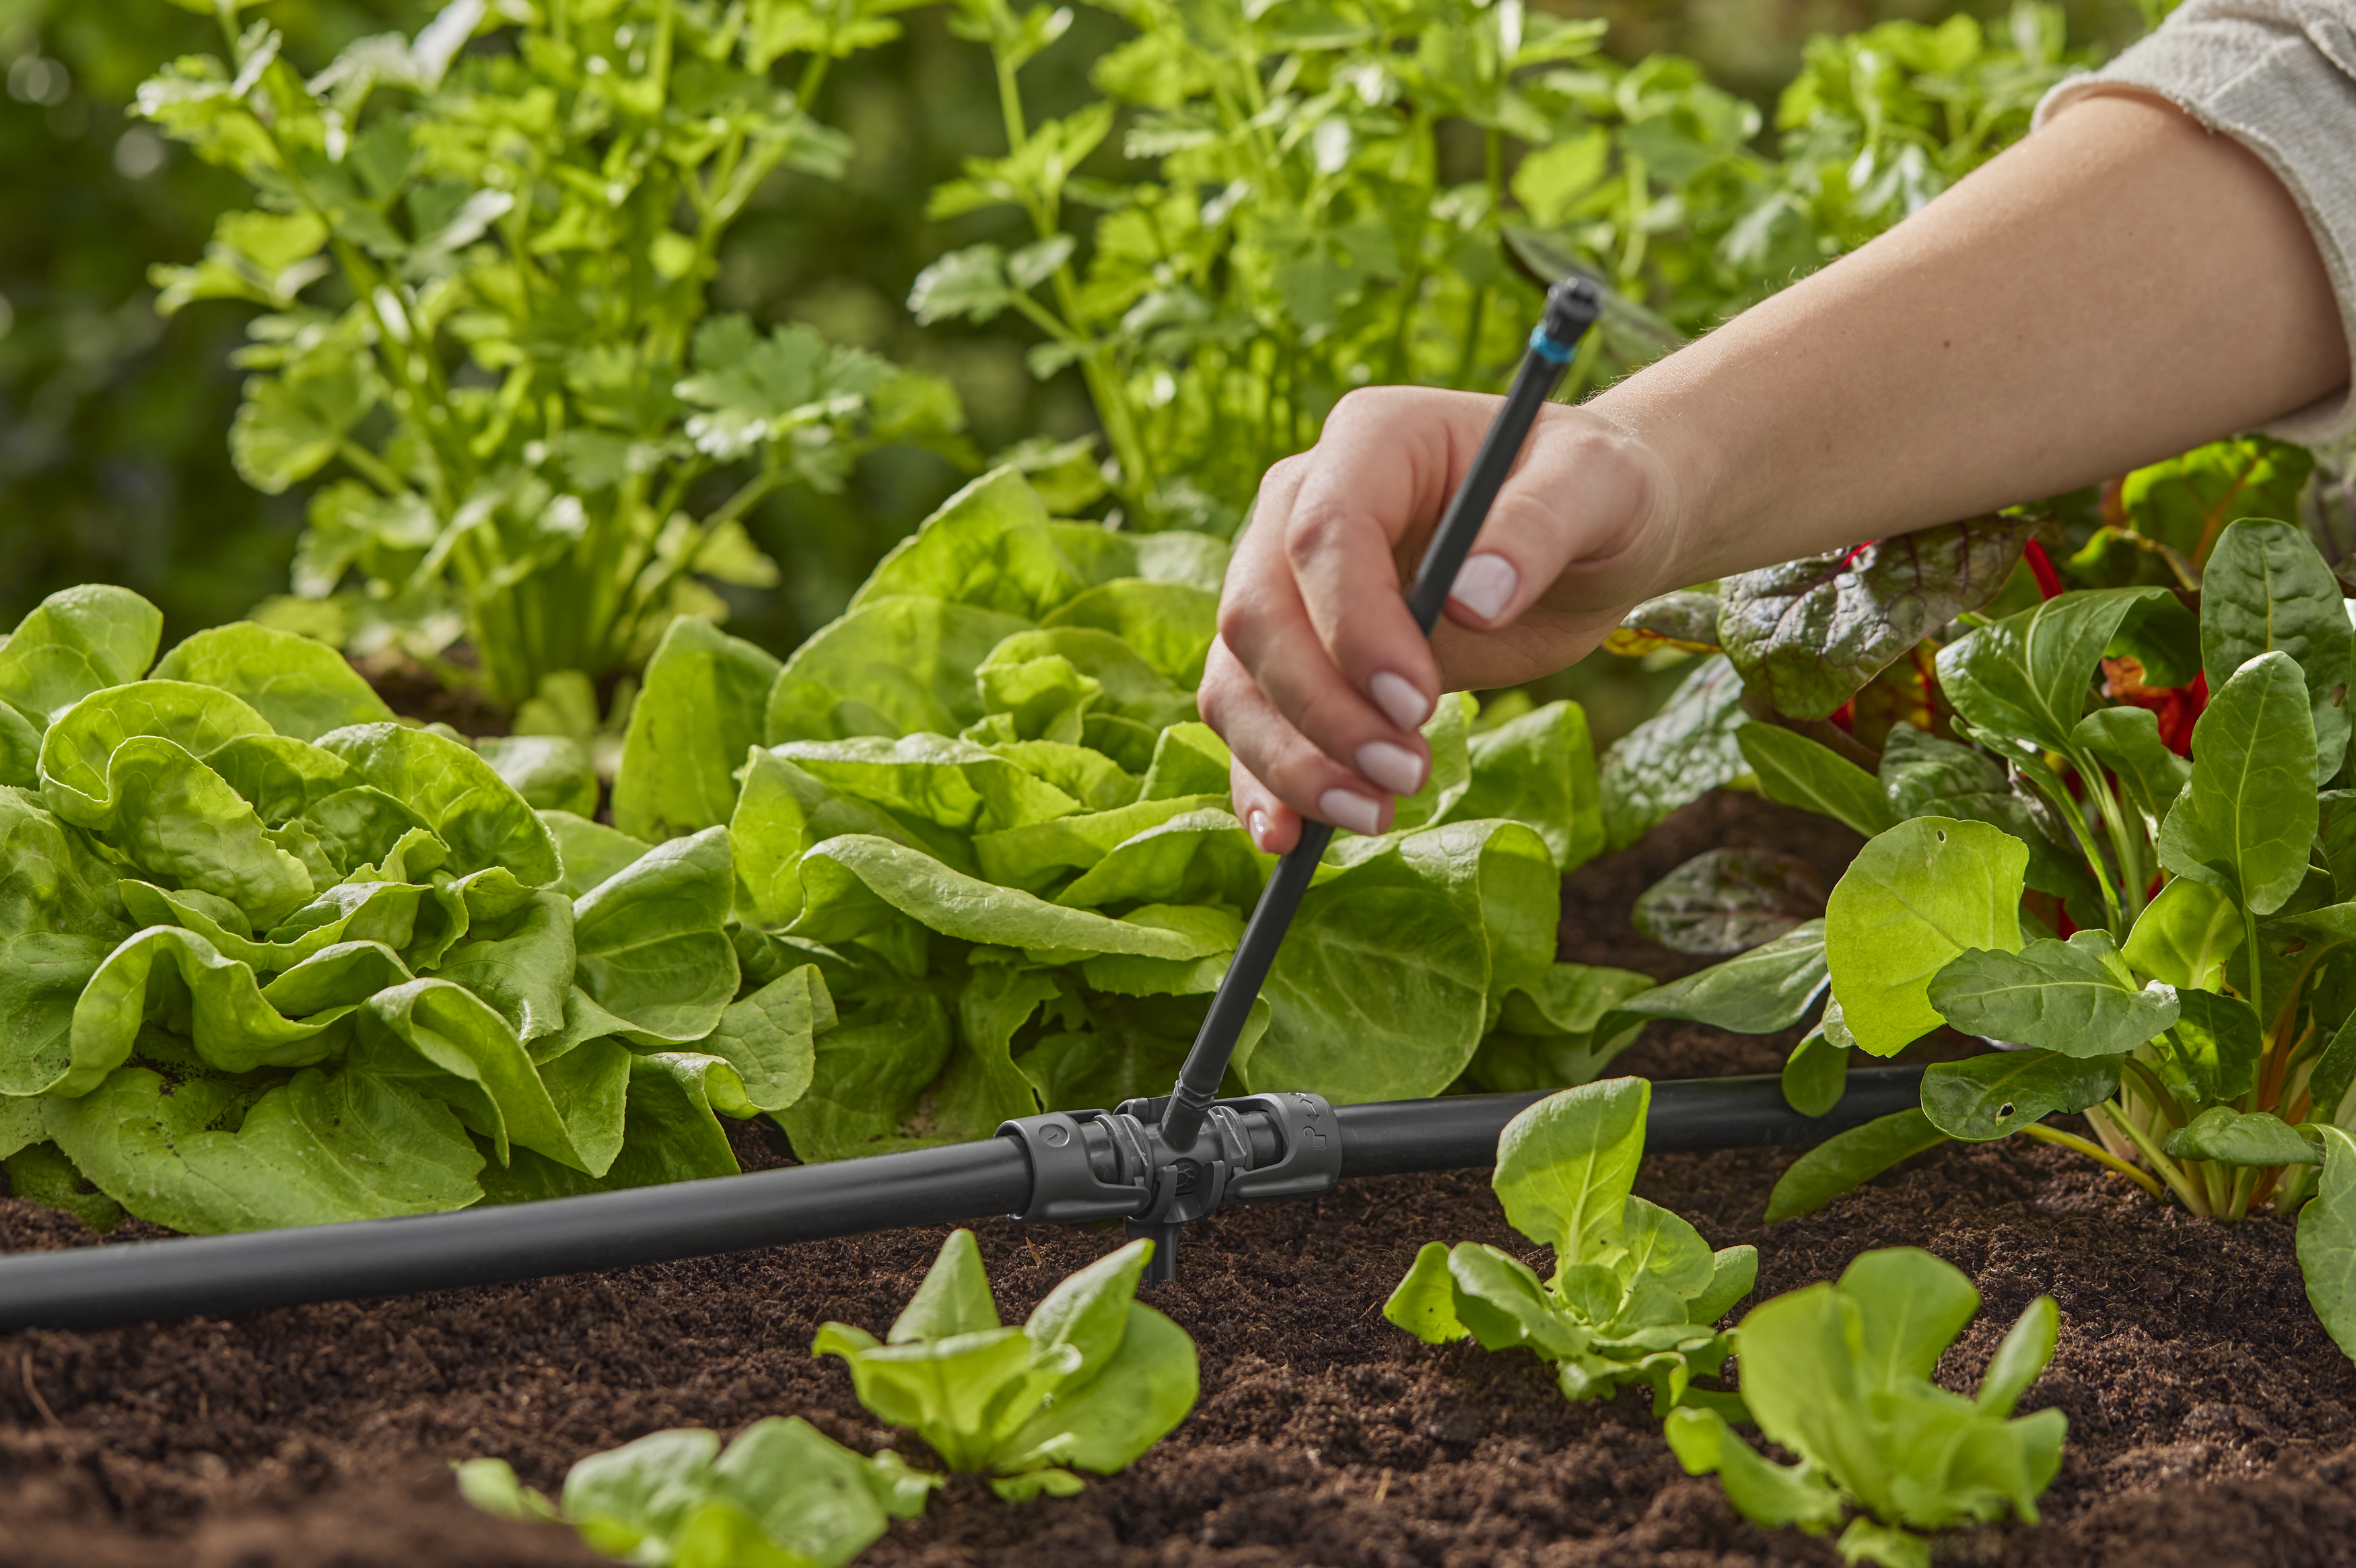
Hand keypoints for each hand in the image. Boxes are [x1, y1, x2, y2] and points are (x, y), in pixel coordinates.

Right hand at [1198, 386, 1681, 852]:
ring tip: (1375, 813)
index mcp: (1368, 442)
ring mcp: (1287, 584)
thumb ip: (1539, 526)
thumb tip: (1476, 598)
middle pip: (1259, 614)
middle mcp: (1301, 507)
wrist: (1585, 534)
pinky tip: (1289, 837)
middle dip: (1322, 709)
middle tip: (1408, 774)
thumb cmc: (1593, 492)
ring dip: (1290, 759)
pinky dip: (1262, 779)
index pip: (1322, 534)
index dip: (1355, 626)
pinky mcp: (1296, 655)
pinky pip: (1247, 717)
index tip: (1418, 703)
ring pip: (1237, 677)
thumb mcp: (1598, 486)